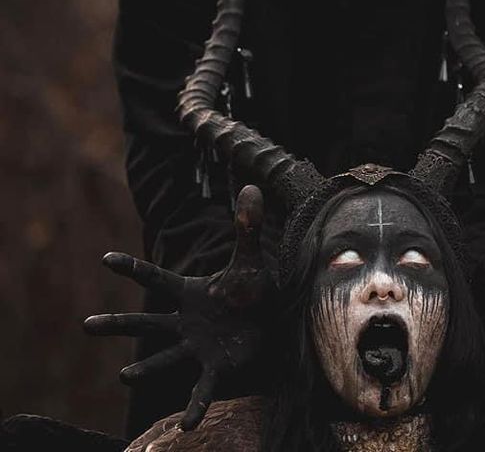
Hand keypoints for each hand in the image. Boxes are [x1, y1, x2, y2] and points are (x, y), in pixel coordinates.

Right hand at [84, 185, 274, 429]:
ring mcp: (197, 346)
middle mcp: (185, 321)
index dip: (132, 267)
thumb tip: (251, 186)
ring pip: (165, 358)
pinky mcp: (216, 367)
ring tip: (123, 376)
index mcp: (188, 292)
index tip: (105, 258)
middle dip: (117, 325)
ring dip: (144, 368)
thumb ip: (248, 227)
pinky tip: (186, 424)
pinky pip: (202, 388)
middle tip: (86, 327)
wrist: (271, 319)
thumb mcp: (250, 258)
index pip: (155, 277)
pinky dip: (195, 405)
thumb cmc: (252, 289)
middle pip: (147, 322)